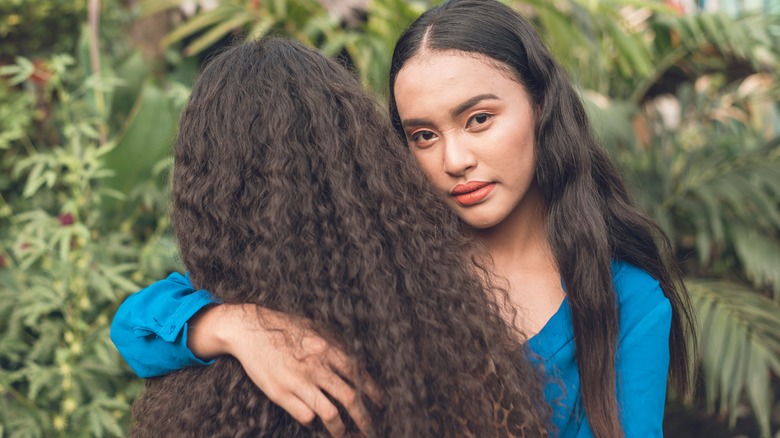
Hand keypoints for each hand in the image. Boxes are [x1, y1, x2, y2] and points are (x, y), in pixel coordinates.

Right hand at [188, 304, 381, 436]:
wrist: (249, 330)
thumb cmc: (282, 329)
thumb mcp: (313, 330)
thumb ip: (332, 347)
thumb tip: (353, 365)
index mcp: (326, 349)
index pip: (357, 374)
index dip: (371, 390)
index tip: (380, 402)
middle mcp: (316, 366)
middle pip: (349, 397)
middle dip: (364, 417)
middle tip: (370, 428)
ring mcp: (298, 381)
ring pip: (329, 413)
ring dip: (341, 428)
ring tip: (345, 434)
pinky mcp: (280, 393)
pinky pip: (305, 415)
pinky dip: (313, 420)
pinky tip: (314, 420)